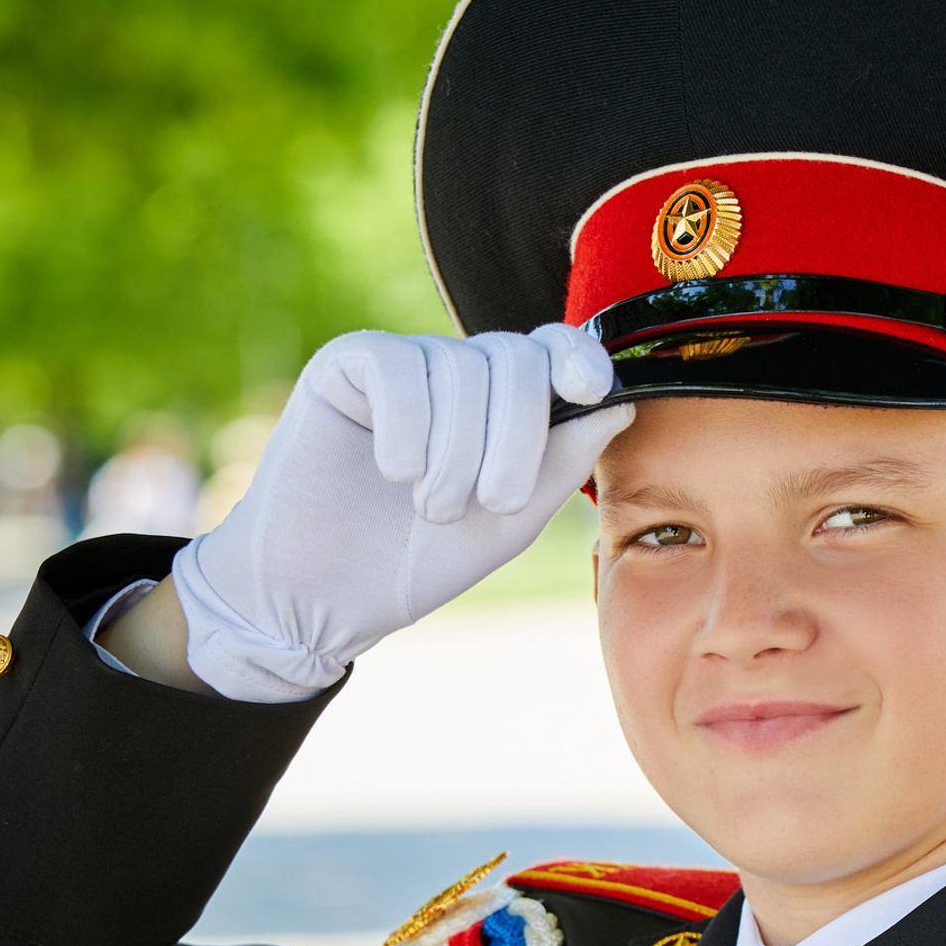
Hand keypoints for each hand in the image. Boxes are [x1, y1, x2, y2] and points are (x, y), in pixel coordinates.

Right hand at [171, 325, 632, 700]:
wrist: (327, 596)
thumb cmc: (418, 561)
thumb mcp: (511, 521)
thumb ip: (563, 462)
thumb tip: (618, 402)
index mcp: (504, 405)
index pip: (554, 350)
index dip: (578, 358)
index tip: (588, 387)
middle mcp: (457, 373)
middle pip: (517, 360)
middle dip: (515, 439)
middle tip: (485, 503)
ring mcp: (403, 364)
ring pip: (461, 368)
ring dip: (455, 454)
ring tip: (427, 506)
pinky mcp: (347, 365)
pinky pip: (398, 366)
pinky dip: (407, 429)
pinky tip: (391, 470)